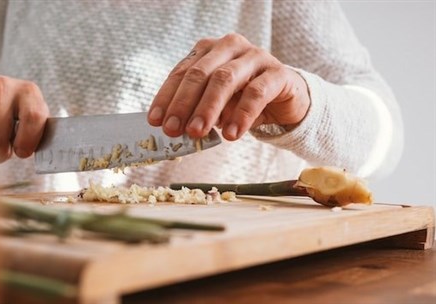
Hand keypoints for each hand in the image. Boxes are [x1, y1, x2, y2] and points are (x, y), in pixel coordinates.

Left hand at [148, 33, 310, 139]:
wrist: (286, 99)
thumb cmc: (243, 99)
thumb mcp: (215, 104)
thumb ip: (196, 110)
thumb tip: (174, 128)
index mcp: (209, 50)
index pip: (182, 72)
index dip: (167, 97)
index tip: (155, 121)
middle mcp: (230, 47)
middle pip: (200, 74)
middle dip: (183, 104)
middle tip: (174, 130)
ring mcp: (255, 56)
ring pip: (225, 79)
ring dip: (208, 108)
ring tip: (197, 132)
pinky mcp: (278, 73)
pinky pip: (256, 92)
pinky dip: (241, 114)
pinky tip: (231, 134)